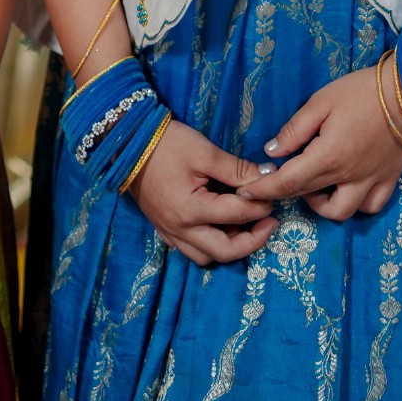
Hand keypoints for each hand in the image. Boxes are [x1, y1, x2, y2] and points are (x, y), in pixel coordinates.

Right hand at [128, 118, 279, 266]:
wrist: (128, 143)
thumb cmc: (167, 143)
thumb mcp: (204, 151)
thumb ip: (236, 168)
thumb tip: (266, 176)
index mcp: (191, 209)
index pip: (237, 214)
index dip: (260, 205)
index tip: (273, 193)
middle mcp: (181, 229)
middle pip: (225, 252)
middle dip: (253, 240)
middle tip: (269, 222)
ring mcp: (170, 233)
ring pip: (207, 257)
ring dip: (230, 246)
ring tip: (245, 226)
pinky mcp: (164, 229)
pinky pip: (191, 250)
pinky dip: (210, 245)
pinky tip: (219, 227)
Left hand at [231, 64, 401, 223]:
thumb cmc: (361, 92)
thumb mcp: (321, 101)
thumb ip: (295, 129)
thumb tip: (272, 151)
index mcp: (328, 157)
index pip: (288, 183)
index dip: (263, 190)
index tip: (245, 192)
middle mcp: (349, 178)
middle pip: (308, 197)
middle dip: (286, 194)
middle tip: (275, 181)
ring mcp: (371, 182)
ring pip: (342, 213)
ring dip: (322, 205)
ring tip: (313, 185)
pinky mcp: (389, 180)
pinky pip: (371, 207)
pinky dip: (355, 205)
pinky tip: (346, 188)